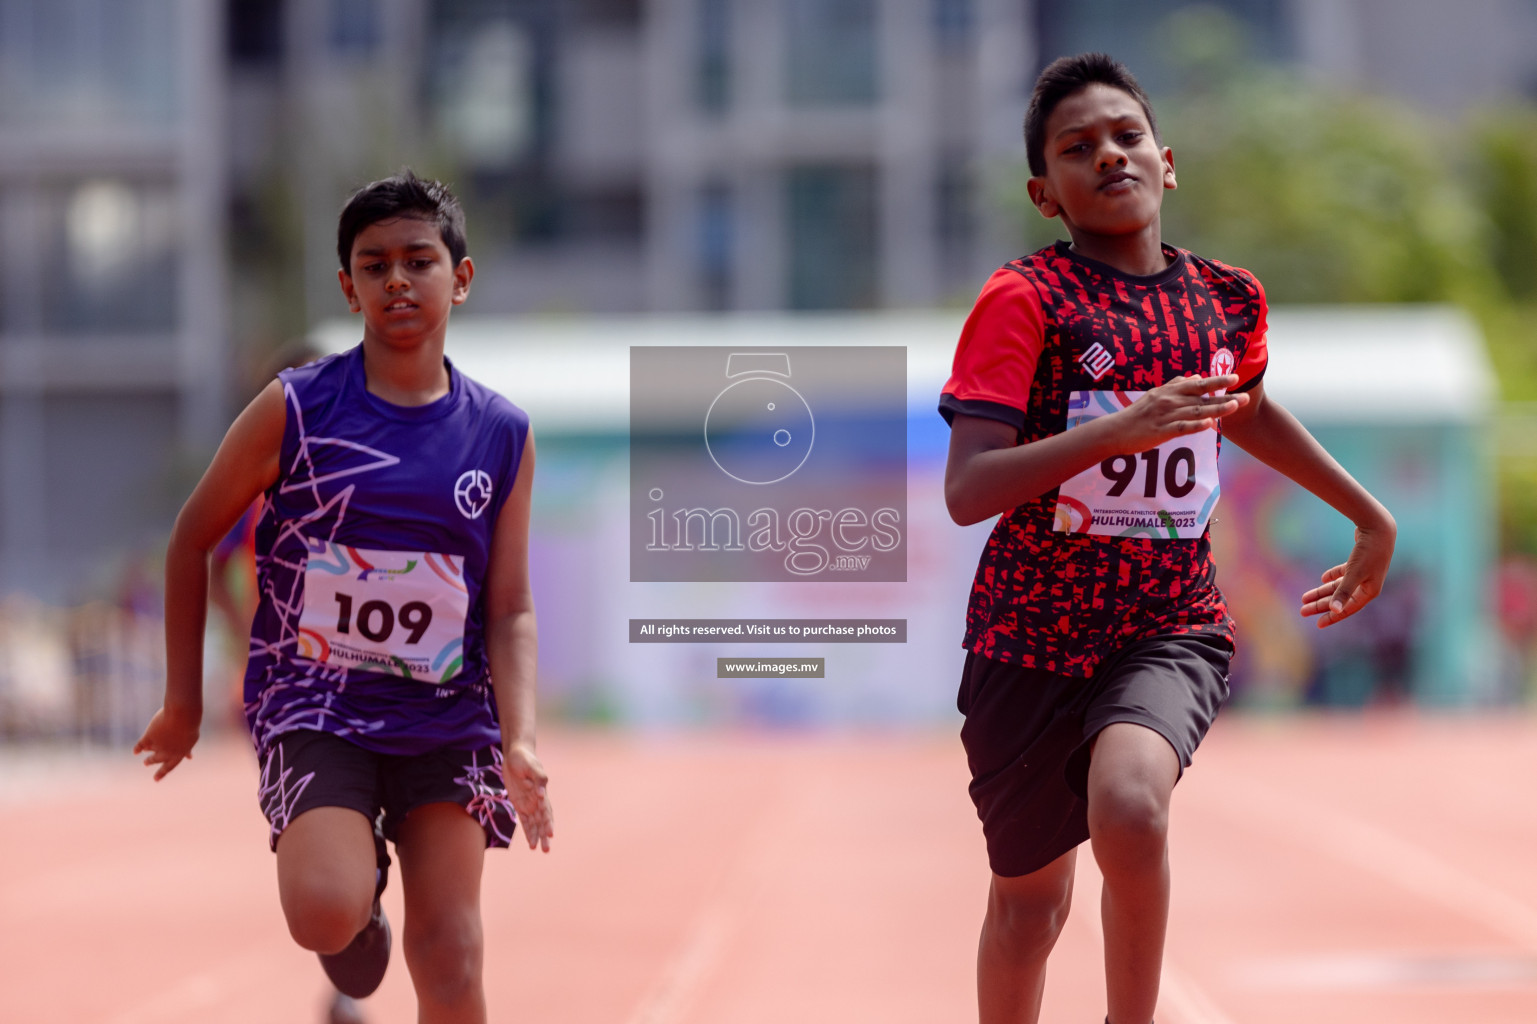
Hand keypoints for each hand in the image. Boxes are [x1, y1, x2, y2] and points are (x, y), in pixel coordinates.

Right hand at [133, 705, 199, 779]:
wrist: (182, 715)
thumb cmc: (190, 724)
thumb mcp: (191, 739)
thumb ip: (187, 749)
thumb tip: (189, 758)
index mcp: (179, 754)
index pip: (169, 766)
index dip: (162, 773)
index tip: (155, 779)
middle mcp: (167, 753)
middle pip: (157, 759)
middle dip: (151, 761)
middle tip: (146, 763)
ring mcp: (157, 745)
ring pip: (149, 751)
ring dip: (146, 754)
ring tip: (143, 754)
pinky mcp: (149, 737)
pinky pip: (141, 745)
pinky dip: (137, 748)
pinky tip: (136, 751)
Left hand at [502, 741, 553, 852]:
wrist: (516, 755)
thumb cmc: (524, 758)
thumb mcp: (531, 765)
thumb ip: (538, 777)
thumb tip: (542, 793)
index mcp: (541, 792)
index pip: (546, 810)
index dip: (548, 822)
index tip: (550, 834)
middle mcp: (537, 800)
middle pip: (542, 821)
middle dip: (544, 835)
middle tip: (546, 849)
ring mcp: (529, 803)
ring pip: (534, 824)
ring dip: (536, 836)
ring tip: (537, 850)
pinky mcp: (520, 804)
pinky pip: (525, 821)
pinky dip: (528, 832)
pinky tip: (531, 843)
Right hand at [1112, 375, 1248, 450]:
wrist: (1114, 430)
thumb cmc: (1136, 414)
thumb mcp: (1155, 394)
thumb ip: (1176, 385)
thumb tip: (1197, 377)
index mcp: (1169, 391)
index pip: (1197, 384)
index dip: (1217, 381)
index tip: (1235, 377)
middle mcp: (1169, 400)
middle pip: (1201, 397)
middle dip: (1224, 396)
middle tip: (1245, 396)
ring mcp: (1165, 416)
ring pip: (1195, 411)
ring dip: (1216, 409)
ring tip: (1235, 407)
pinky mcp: (1160, 431)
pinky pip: (1181, 428)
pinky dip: (1195, 425)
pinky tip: (1209, 425)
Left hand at [1300, 517, 1395, 627]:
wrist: (1378, 527)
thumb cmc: (1368, 552)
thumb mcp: (1355, 573)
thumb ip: (1344, 592)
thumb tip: (1335, 610)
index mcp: (1370, 591)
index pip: (1348, 609)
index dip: (1333, 617)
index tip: (1317, 624)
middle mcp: (1368, 584)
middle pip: (1340, 599)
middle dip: (1321, 605)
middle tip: (1303, 611)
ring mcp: (1364, 573)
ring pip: (1339, 587)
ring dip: (1322, 592)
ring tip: (1304, 598)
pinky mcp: (1359, 562)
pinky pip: (1344, 574)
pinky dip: (1333, 576)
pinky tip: (1323, 579)